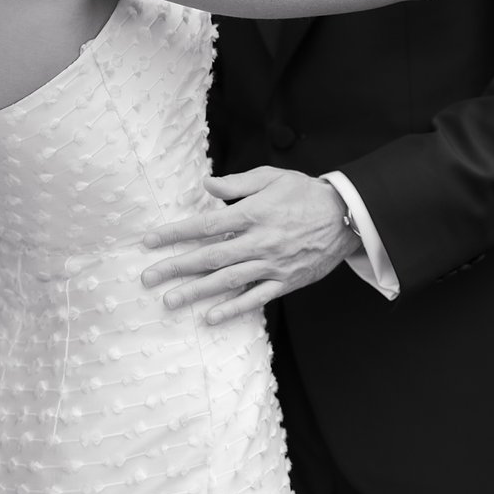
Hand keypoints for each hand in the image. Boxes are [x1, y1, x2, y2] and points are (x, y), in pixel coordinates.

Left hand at [140, 167, 354, 323]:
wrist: (346, 215)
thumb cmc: (304, 191)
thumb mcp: (270, 176)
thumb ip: (236, 183)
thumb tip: (206, 184)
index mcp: (252, 213)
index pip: (205, 225)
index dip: (175, 233)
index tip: (150, 241)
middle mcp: (259, 241)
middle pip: (210, 257)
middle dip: (176, 267)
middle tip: (148, 277)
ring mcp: (272, 264)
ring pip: (228, 281)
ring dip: (196, 292)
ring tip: (170, 300)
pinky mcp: (286, 281)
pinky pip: (256, 298)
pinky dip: (233, 308)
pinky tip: (211, 317)